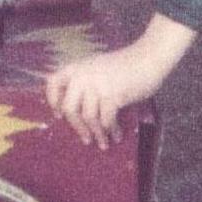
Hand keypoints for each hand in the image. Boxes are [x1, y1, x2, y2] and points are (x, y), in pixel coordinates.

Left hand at [43, 13, 195, 148]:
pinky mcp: (112, 95)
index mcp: (77, 67)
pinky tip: (116, 135)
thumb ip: (87, 84)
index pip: (53, 83)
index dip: (53, 101)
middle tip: (85, 138)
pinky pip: (106, 120)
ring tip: (104, 143)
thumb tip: (80, 115)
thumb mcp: (99, 69)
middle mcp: (83, 75)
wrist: (148, 58)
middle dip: (77, 127)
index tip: (59, 115)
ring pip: (89, 118)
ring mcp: (97, 85)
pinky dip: (111, 131)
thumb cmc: (126, 66)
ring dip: (97, 134)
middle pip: (69, 108)